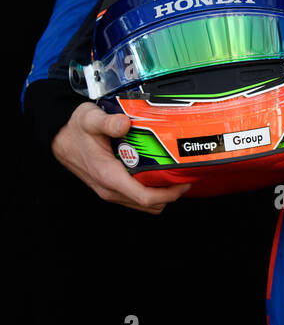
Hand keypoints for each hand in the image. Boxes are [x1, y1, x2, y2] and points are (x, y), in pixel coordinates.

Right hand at [51, 103, 190, 213]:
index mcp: (109, 176)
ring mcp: (110, 191)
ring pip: (143, 204)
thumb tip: (125, 123)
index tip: (184, 182)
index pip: (145, 197)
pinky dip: (150, 190)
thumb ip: (107, 122)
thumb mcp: (89, 119)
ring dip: (161, 194)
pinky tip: (156, 172)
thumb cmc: (75, 130)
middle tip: (184, 176)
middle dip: (170, 194)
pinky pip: (135, 197)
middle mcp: (110, 189)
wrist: (59, 138)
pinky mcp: (111, 189)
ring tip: (173, 175)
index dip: (169, 194)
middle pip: (149, 205)